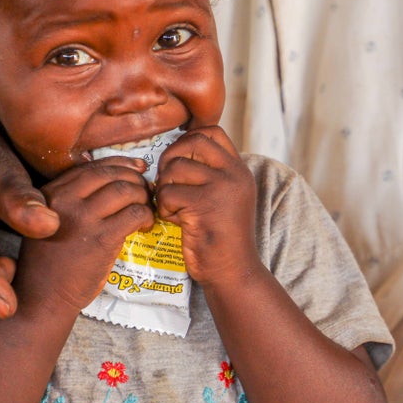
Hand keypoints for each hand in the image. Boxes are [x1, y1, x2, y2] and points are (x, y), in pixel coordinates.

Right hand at [16, 158, 154, 312]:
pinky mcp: (101, 239)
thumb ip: (72, 201)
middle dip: (135, 179)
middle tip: (147, 191)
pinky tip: (145, 225)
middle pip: (111, 174)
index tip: (136, 168)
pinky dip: (147, 216)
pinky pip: (135, 214)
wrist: (42, 300)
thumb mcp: (48, 222)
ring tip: (147, 209)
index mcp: (50, 193)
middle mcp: (64, 200)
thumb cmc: (50, 265)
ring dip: (144, 197)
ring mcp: (82, 218)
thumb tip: (115, 182)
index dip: (120, 164)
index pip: (92, 167)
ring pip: (126, 190)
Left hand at [155, 126, 257, 285]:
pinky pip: (168, 193)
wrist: (232, 271)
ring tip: (172, 205)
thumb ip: (209, 174)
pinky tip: (174, 220)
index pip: (212, 132)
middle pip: (193, 142)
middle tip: (167, 180)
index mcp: (238, 170)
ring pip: (176, 168)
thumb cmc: (221, 236)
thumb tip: (174, 153)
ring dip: (165, 187)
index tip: (179, 161)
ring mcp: (221, 188)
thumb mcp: (225, 197)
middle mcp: (233, 175)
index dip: (188, 141)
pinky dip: (164, 207)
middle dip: (171, 157)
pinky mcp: (204, 206)